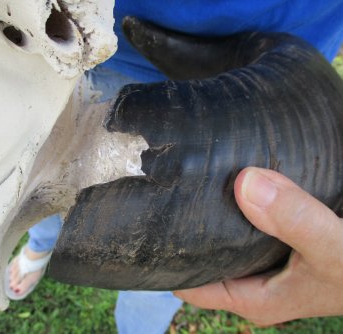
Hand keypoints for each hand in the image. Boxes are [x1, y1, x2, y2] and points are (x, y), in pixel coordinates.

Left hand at [175, 167, 342, 324]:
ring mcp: (265, 257)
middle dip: (187, 227)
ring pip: (225, 232)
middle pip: (203, 253)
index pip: (189, 283)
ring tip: (194, 178)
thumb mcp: (332, 250)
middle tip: (168, 190)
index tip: (149, 224)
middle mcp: (254, 277)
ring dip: (214, 209)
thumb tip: (245, 183)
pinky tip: (235, 177)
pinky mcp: (279, 238)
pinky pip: (248, 218)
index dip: (167, 257)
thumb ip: (295, 220)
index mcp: (252, 295)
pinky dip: (241, 200)